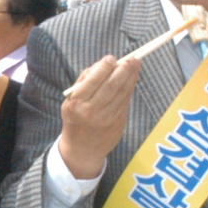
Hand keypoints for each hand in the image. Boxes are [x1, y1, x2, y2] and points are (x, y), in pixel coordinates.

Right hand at [58, 54, 143, 179]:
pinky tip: (133, 78)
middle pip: (111, 87)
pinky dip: (130, 88)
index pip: (93, 82)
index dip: (104, 68)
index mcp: (77, 104)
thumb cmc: (76, 118)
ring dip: (131, 77)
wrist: (82, 149)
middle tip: (132, 58)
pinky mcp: (118, 124)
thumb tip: (103, 64)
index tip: (112, 57)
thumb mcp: (71, 100)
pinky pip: (125, 102)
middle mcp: (92, 111)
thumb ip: (84, 81)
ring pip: (122, 94)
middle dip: (123, 70)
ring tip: (136, 64)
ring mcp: (107, 119)